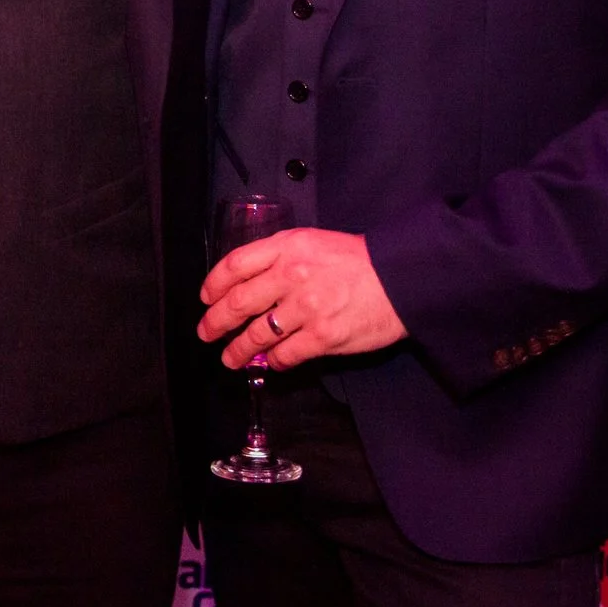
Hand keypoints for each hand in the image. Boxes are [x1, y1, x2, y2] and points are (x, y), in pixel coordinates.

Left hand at [198, 228, 406, 369]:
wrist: (402, 277)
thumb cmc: (358, 260)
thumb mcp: (312, 242)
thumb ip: (279, 257)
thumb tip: (249, 283)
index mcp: (286, 247)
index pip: (235, 265)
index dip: (214, 285)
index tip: (206, 298)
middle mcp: (291, 276)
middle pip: (238, 302)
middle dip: (216, 322)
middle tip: (206, 333)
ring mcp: (306, 308)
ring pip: (257, 334)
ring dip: (238, 349)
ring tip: (229, 359)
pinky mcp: (323, 337)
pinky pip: (286, 354)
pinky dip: (273, 361)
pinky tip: (271, 363)